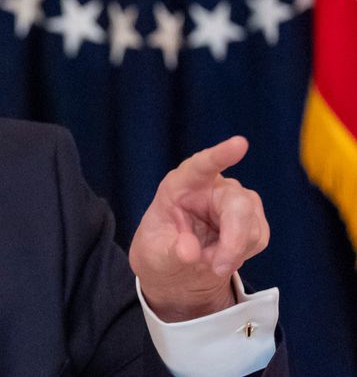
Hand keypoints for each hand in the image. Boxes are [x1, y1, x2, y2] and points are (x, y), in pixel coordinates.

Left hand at [129, 136, 269, 321]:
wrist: (176, 267)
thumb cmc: (159, 250)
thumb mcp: (153, 255)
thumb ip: (170, 252)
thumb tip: (189, 251)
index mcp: (181, 185)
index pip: (201, 165)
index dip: (220, 155)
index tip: (240, 144)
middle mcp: (212, 186)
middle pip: (238, 203)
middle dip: (234, 239)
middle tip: (219, 268)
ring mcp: (235, 200)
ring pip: (252, 225)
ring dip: (233, 252)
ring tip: (207, 261)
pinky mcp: (253, 218)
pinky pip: (258, 238)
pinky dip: (240, 255)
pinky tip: (222, 256)